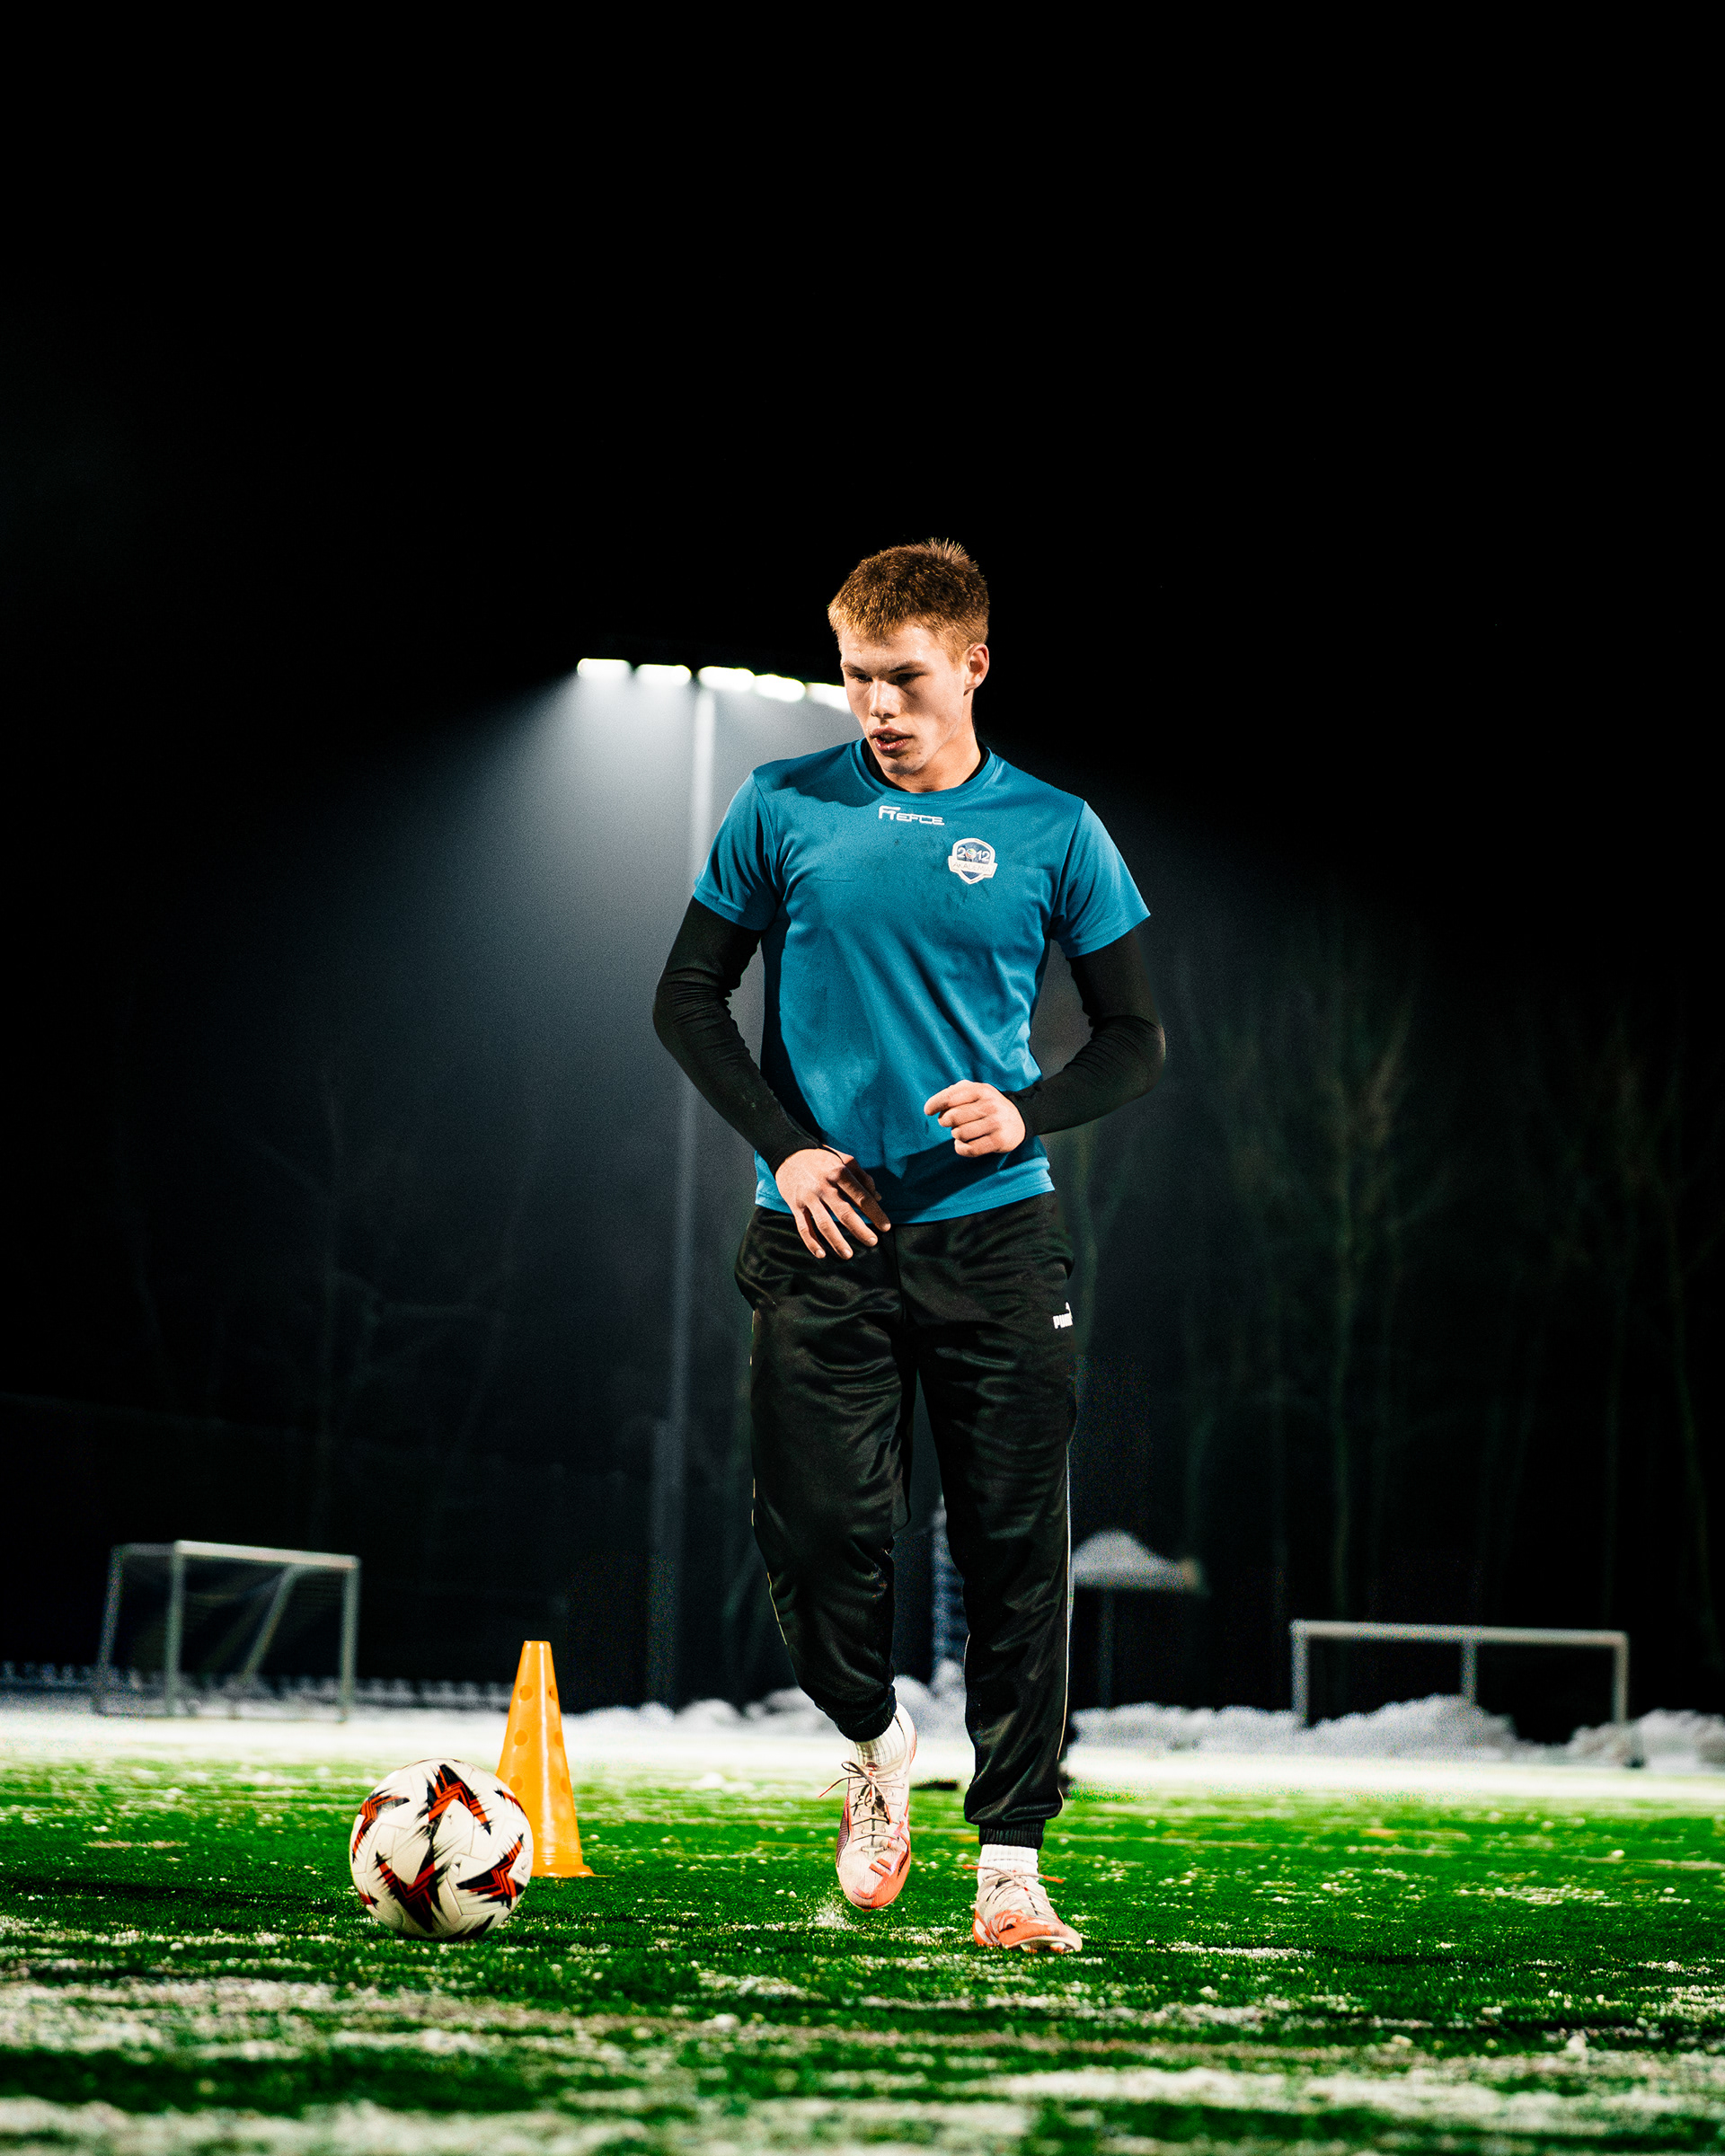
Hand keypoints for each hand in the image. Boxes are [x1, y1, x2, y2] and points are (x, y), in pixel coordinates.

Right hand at [775, 1148, 891, 1260]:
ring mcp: (809, 1197)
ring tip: (849, 1254)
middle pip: (845, 1213)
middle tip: (873, 1242)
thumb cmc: (821, 1158)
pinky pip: (803, 1227)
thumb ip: (862, 1177)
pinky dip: (812, 1242)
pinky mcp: (795, 1205)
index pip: (862, 1197)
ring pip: (824, 1224)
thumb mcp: (844, 1160)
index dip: (875, 1213)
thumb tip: (878, 1197)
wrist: (788, 1152)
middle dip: (860, 1230)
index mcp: (839, 1173)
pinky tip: (822, 1254)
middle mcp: (824, 1186)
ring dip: (837, 1241)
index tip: (886, 1227)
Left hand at [924, 1081, 1026, 1157]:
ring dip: (955, 1135)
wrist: (1020, 1119)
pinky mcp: (999, 1141)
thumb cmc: (989, 1105)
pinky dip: (961, 1148)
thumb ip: (954, 1092)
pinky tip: (962, 1144)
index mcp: (981, 1090)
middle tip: (951, 1123)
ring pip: (960, 1134)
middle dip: (946, 1122)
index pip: (950, 1097)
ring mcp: (995, 1123)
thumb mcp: (976, 1091)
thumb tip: (933, 1106)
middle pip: (953, 1117)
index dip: (935, 1104)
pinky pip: (970, 1149)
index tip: (928, 1111)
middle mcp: (990, 1105)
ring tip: (961, 1132)